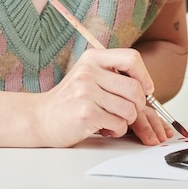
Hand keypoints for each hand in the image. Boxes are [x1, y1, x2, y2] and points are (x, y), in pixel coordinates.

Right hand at [35, 48, 165, 146]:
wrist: (41, 118)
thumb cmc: (70, 99)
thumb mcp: (88, 75)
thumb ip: (112, 74)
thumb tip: (146, 84)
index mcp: (92, 59)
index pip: (131, 58)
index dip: (144, 75)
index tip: (146, 88)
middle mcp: (89, 72)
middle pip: (135, 88)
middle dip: (139, 105)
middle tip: (131, 111)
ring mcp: (86, 92)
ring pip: (129, 109)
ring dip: (126, 120)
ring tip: (113, 120)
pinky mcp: (86, 114)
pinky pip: (119, 124)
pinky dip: (117, 130)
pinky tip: (105, 128)